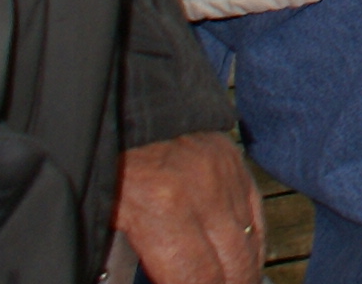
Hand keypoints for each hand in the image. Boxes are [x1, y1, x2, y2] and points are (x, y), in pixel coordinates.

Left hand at [114, 132, 262, 283]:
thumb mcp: (104, 212)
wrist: (129, 96)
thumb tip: (145, 274)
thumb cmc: (107, 155)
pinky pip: (257, 215)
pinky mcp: (236, 164)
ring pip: (250, 244)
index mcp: (162, 210)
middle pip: (232, 268)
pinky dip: (255, 245)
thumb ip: (123, 257)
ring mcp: (226, 178)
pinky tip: (248, 265)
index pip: (197, 279)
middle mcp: (203, 196)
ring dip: (243, 274)